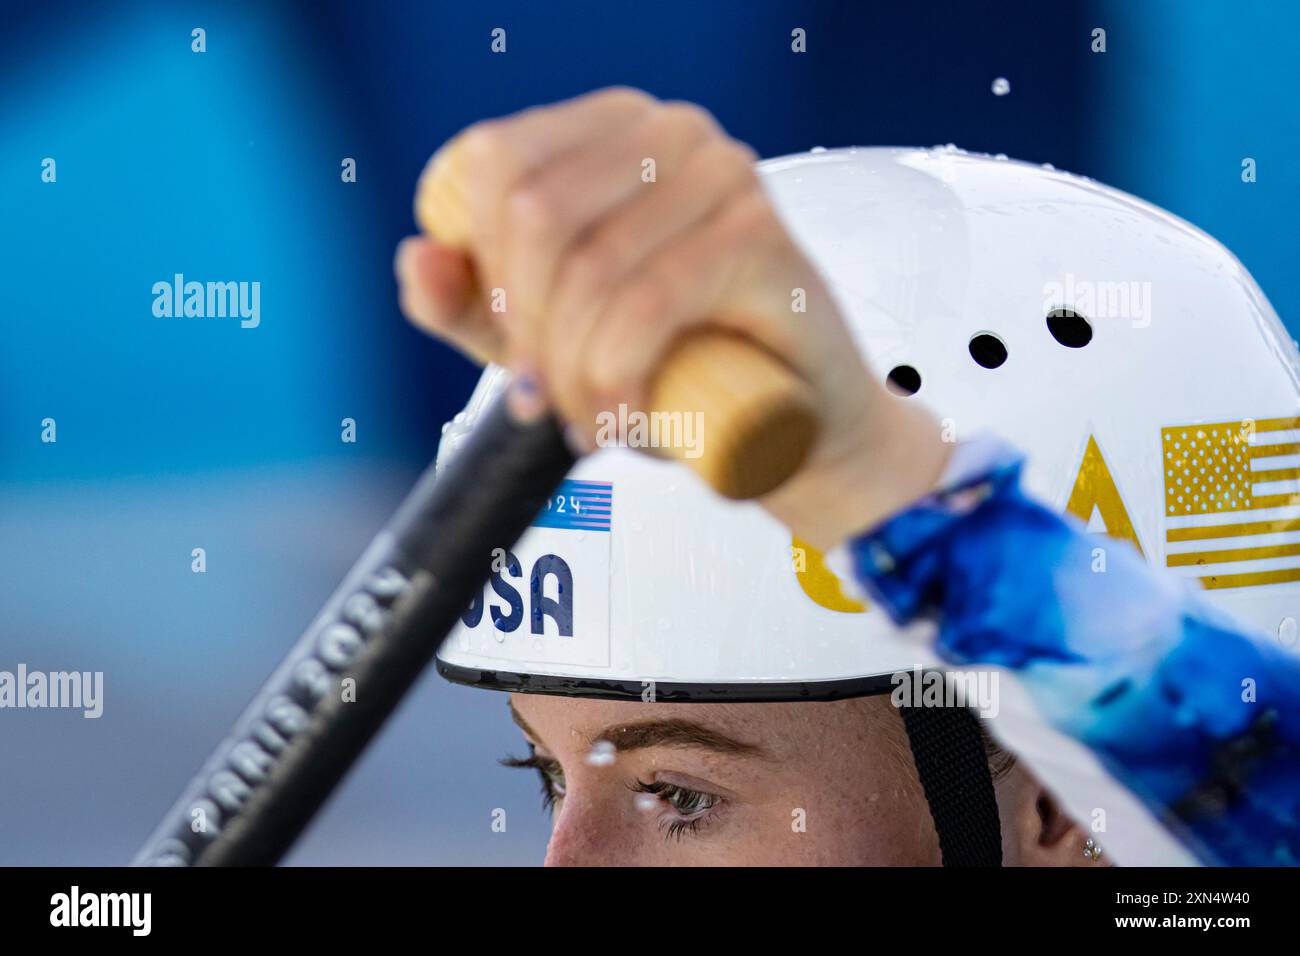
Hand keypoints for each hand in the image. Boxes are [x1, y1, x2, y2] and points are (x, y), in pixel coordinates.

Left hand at [395, 87, 949, 548]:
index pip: (497, 165)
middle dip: (524, 331)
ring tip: (590, 422)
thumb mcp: (552, 340)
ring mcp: (722, 174)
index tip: (506, 345)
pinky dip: (618, 376)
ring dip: (572, 371)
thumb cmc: (684, 368)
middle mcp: (668, 134)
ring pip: (590, 269)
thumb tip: (419, 258)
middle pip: (535, 215)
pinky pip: (650, 303)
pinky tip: (624, 418)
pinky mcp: (761, 233)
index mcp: (610, 132)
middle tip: (544, 402)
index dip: (483, 267)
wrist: (799, 422)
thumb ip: (473, 306)